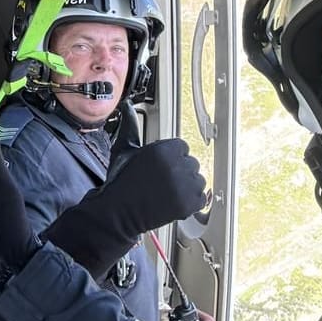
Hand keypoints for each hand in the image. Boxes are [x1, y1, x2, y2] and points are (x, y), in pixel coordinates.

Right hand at [41, 138, 206, 279]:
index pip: (182, 147)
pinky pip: (202, 198)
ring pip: (198, 180)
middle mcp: (176, 166)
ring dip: (187, 186)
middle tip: (162, 181)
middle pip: (191, 163)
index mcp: (163, 150)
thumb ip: (131, 128)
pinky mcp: (189, 204)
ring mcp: (184, 186)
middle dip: (180, 171)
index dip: (172, 157)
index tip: (161, 166)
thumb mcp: (125, 151)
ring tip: (168, 192)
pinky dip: (192, 202)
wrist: (119, 212)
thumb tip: (127, 108)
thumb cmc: (121, 182)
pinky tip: (174, 201)